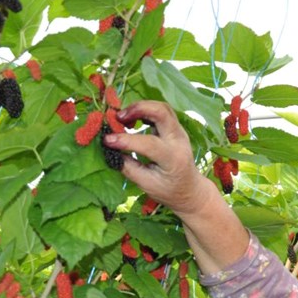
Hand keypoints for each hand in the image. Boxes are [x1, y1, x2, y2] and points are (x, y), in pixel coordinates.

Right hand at [103, 100, 217, 218]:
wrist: (189, 189)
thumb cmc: (168, 190)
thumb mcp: (146, 185)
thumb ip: (128, 167)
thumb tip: (110, 150)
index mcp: (173, 159)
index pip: (149, 144)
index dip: (126, 140)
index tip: (108, 140)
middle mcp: (178, 140)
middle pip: (162, 112)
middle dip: (138, 109)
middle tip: (118, 117)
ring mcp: (179, 131)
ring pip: (162, 107)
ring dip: (140, 107)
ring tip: (123, 118)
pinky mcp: (175, 128)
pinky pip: (161, 111)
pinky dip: (145, 109)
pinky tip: (132, 117)